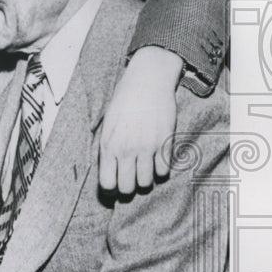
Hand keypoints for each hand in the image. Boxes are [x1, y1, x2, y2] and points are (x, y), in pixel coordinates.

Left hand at [100, 46, 182, 193]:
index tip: (114, 185)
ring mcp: (147, 148)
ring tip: (143, 169)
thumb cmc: (124, 101)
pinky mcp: (165, 144)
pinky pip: (164, 171)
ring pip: (146, 183)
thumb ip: (108, 147)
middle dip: (128, 187)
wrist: (147, 82)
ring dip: (145, 180)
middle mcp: (126, 149)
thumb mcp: (107, 124)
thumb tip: (110, 170)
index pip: (107, 183)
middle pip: (127, 188)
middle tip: (130, 178)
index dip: (110, 189)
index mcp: (108, 145)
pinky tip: (157, 160)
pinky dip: (161, 170)